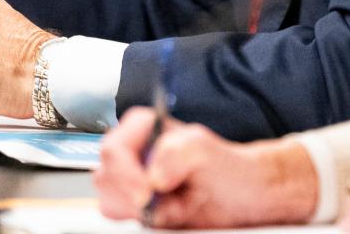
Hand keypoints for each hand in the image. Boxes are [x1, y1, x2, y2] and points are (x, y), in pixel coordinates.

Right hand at [95, 108, 317, 227]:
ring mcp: (132, 180)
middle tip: (166, 199)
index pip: (112, 150)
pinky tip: (172, 213)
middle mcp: (132, 151)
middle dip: (135, 195)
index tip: (148, 191)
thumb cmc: (228, 167)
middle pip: (105, 177)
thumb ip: (177, 153)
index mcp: (142, 127)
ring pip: (110, 201)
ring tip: (175, 203)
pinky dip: (147, 222)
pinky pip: (124, 219)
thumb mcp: (205, 150)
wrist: (244, 197)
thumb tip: (153, 175)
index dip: (127, 175)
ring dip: (142, 210)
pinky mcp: (137, 205)